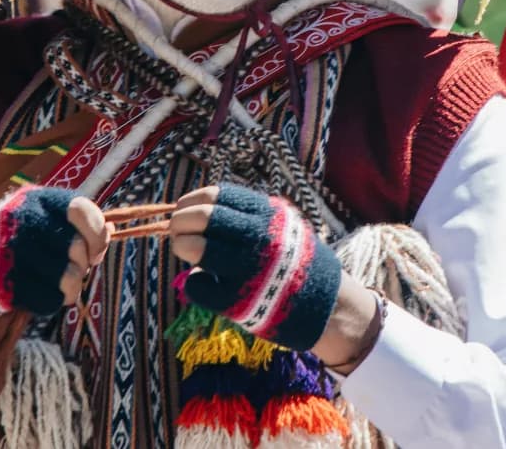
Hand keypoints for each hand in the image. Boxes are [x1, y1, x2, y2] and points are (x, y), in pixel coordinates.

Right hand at [0, 186, 108, 330]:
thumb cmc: (11, 247)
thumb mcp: (38, 223)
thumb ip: (73, 225)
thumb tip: (111, 230)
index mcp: (34, 199)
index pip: (82, 210)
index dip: (96, 234)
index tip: (94, 250)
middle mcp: (20, 219)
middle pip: (78, 248)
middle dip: (81, 266)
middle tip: (68, 270)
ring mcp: (9, 251)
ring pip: (68, 278)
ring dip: (68, 289)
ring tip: (54, 286)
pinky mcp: (2, 282)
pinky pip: (49, 300)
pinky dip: (47, 303)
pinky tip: (33, 295)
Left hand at [168, 184, 341, 351]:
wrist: (329, 309)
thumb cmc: (297, 264)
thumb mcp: (283, 227)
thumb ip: (248, 218)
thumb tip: (198, 210)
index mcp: (269, 215)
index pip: (218, 196)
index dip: (192, 201)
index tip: (183, 208)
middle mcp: (261, 238)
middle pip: (203, 217)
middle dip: (179, 221)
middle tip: (176, 229)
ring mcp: (250, 270)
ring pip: (196, 248)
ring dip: (182, 245)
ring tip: (184, 248)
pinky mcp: (240, 303)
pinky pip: (198, 287)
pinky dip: (194, 283)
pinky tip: (202, 282)